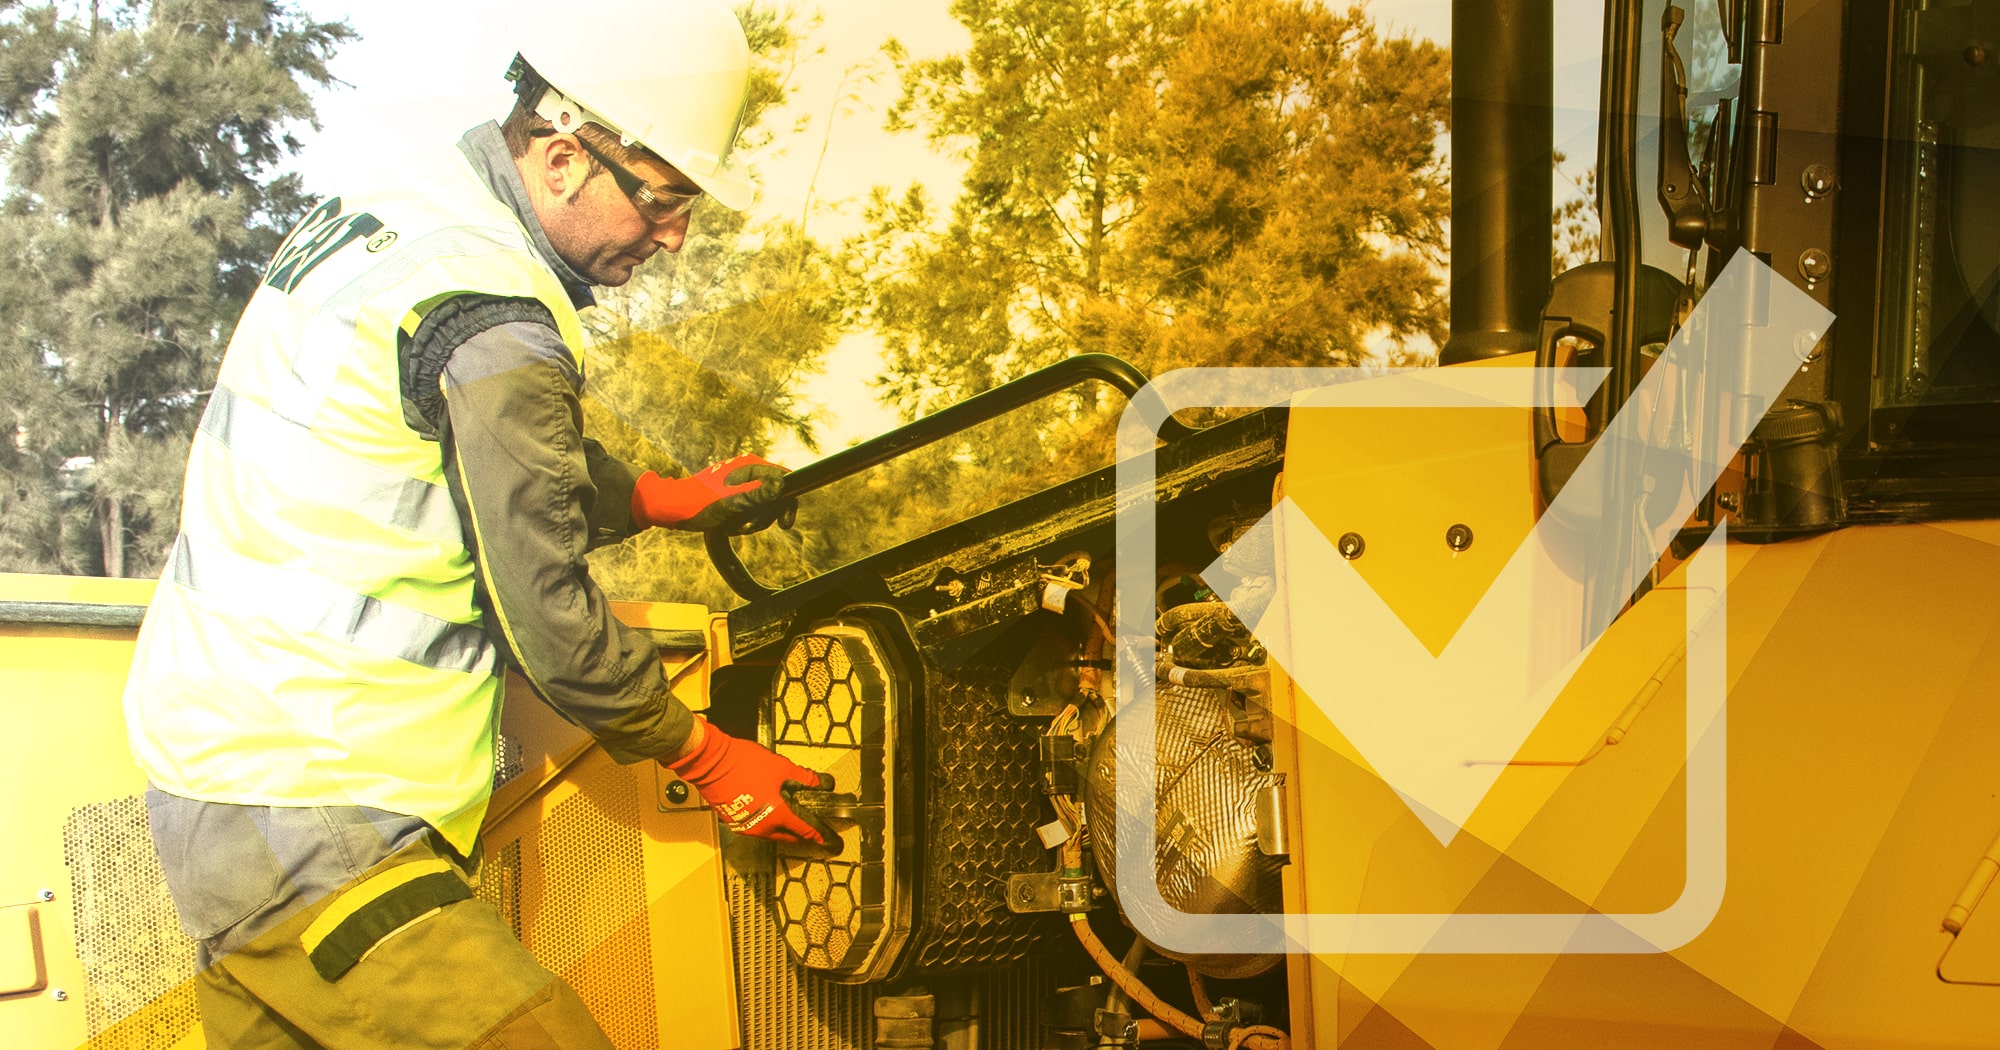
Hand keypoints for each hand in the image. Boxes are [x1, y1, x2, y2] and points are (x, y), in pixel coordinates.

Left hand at [630, 455, 795, 532]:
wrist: (673, 507)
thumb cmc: (701, 503)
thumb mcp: (733, 502)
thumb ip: (759, 493)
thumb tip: (782, 487)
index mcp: (750, 466)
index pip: (783, 479)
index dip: (788, 501)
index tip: (784, 523)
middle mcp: (748, 471)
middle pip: (774, 496)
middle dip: (764, 516)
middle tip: (747, 528)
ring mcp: (741, 483)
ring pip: (762, 506)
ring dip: (751, 521)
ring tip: (734, 527)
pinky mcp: (734, 494)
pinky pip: (749, 509)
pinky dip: (743, 520)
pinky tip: (729, 526)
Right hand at [660, 721, 831, 843]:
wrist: (711, 762)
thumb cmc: (742, 764)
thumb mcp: (781, 767)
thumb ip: (804, 778)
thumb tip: (819, 783)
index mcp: (776, 816)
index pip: (804, 830)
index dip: (818, 835)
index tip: (826, 840)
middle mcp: (761, 827)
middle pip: (786, 836)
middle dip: (798, 832)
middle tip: (806, 826)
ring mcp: (745, 826)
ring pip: (769, 832)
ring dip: (780, 826)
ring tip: (785, 813)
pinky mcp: (733, 821)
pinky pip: (754, 825)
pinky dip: (764, 820)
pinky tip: (765, 807)